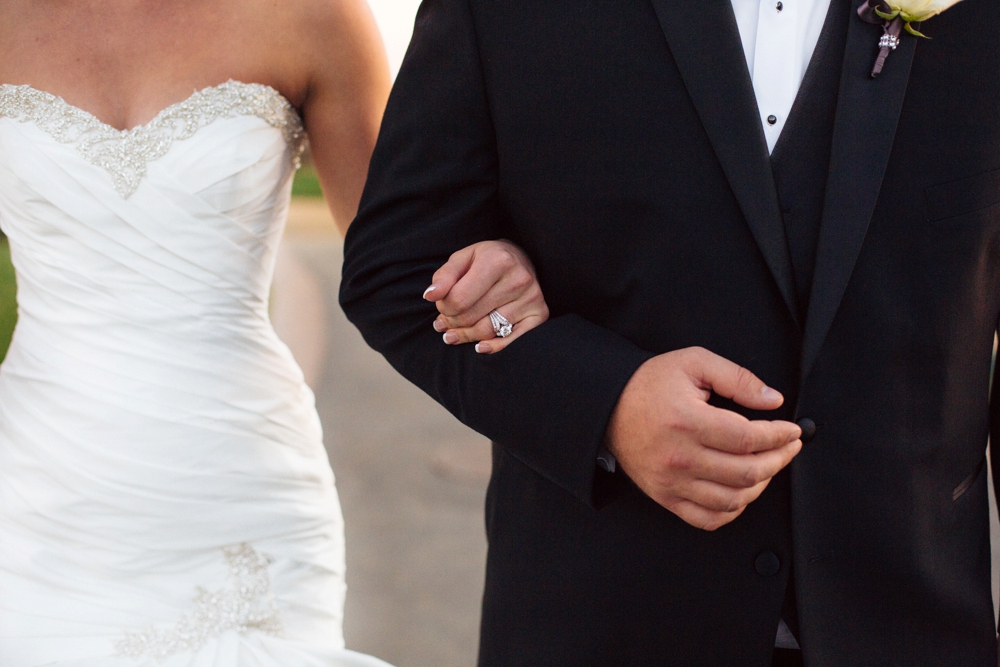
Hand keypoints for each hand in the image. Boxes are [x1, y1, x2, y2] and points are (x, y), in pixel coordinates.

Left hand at [423, 240, 549, 353]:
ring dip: (466, 336)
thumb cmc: (486, 260)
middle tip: (443, 324)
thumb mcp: (462, 259)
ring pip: (488, 331)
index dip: (443, 308)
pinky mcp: (540, 313)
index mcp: (497, 261)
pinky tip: (479, 347)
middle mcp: (518, 279)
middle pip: (472, 316)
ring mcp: (532, 298)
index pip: (458, 299)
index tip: (440, 306)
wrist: (519, 258)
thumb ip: (444, 276)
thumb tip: (431, 296)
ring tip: (453, 335)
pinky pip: (513, 340)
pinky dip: (493, 347)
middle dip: (452, 323)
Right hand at [606, 347, 802, 530]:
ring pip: (732, 499)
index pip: (748, 438)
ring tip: (768, 466)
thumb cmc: (649, 384)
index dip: (778, 436)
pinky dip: (733, 510)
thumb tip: (772, 400)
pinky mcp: (665, 496)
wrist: (608, 406)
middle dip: (779, 459)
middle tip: (788, 447)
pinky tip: (742, 491)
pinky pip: (708, 518)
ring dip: (760, 485)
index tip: (791, 430)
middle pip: (746, 472)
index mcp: (687, 421)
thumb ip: (736, 377)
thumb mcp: (693, 363)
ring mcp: (671, 482)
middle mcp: (679, 456)